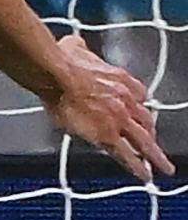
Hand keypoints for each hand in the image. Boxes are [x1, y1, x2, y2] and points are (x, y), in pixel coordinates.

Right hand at [40, 31, 171, 180]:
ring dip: (155, 156)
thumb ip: (79, 48)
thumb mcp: (75, 48)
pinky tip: (144, 176)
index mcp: (121, 80)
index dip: (137, 108)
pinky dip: (136, 166)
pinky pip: (126, 154)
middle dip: (150, 134)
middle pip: (145, 121)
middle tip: (154, 147)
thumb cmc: (62, 62)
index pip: (138, 97)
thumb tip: (73, 43)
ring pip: (143, 141)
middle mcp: (126, 101)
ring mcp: (119, 119)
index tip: (135, 115)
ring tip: (163, 168)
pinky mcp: (106, 135)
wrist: (57, 75)